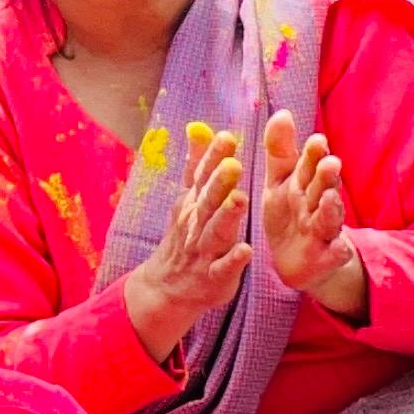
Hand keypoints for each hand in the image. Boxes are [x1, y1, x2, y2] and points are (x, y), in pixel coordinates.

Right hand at [120, 120, 251, 364]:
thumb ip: (197, 165)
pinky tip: (246, 250)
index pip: (203, 176)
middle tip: (234, 163)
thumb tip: (198, 127)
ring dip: (227, 215)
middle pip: (209, 200)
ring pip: (216, 230)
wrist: (168, 286)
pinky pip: (224, 268)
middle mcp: (197, 223)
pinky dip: (234, 260)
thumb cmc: (187, 236)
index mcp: (195, 203)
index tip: (227, 136)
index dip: (214, 158)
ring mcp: (204, 250)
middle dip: (220, 181)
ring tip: (241, 198)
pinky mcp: (215, 276)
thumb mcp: (189, 199)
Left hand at [258, 112, 369, 322]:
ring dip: (332, 208)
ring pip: (330, 217)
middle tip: (330, 163)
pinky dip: (338, 251)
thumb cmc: (290, 214)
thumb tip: (283, 112)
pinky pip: (335, 254)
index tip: (316, 140)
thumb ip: (281, 150)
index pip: (310, 165)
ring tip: (330, 198)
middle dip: (327, 177)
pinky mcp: (328, 257)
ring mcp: (325, 230)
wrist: (297, 260)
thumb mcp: (281, 181)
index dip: (314, 155)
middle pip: (323, 188)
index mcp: (305, 184)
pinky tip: (340, 248)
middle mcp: (318, 204)